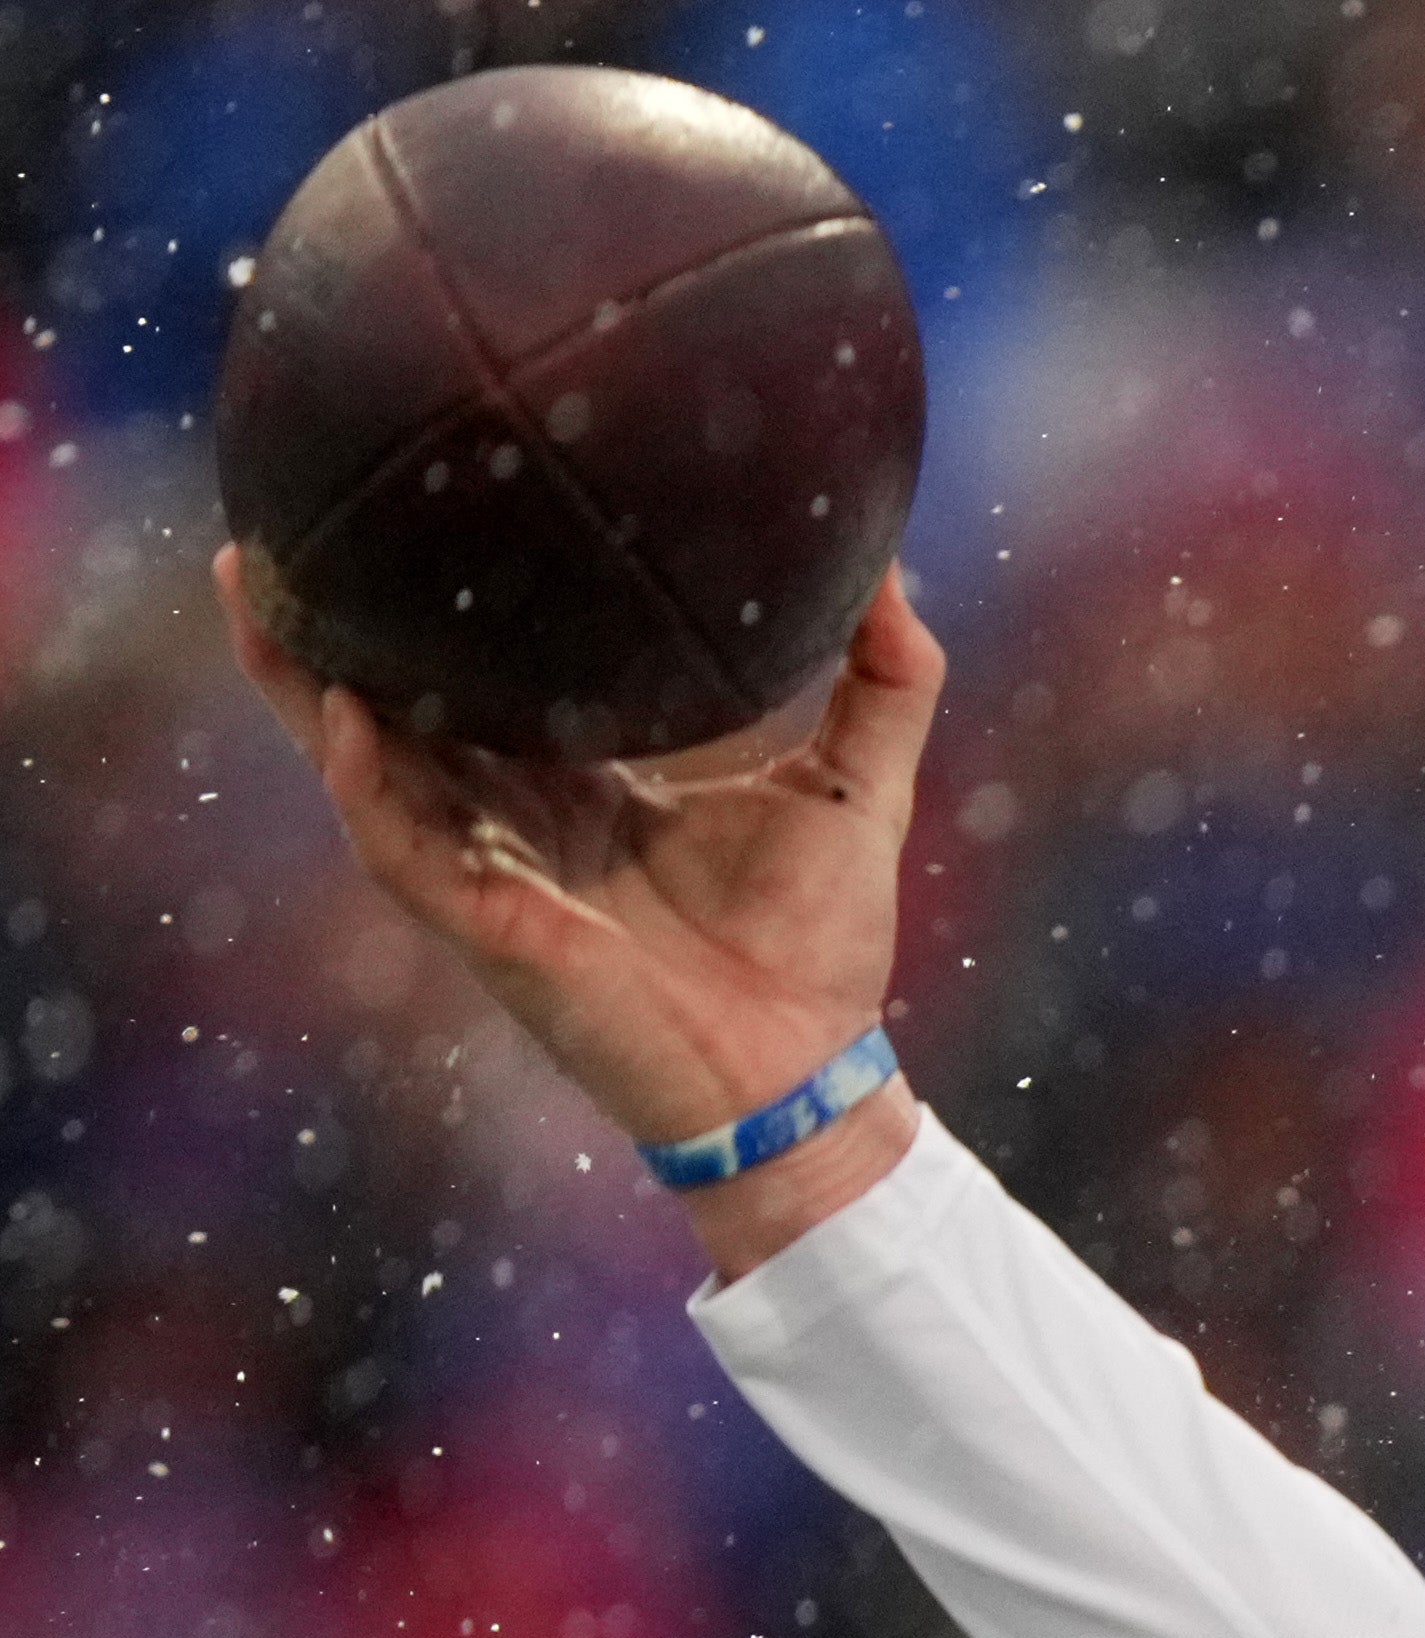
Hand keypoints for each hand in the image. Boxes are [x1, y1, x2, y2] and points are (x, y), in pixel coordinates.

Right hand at [218, 545, 940, 1268]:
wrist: (810, 1072)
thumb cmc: (821, 944)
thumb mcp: (858, 789)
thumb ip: (884, 684)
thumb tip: (895, 574)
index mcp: (581, 778)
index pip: (489, 674)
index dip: (443, 602)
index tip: (413, 501)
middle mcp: (517, 815)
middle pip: (396, 705)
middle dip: (325, 625)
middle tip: (274, 523)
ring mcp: (494, 868)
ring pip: (368, 765)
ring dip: (303, 684)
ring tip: (253, 589)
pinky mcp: (493, 927)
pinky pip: (408, 850)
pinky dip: (372, 786)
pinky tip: (346, 717)